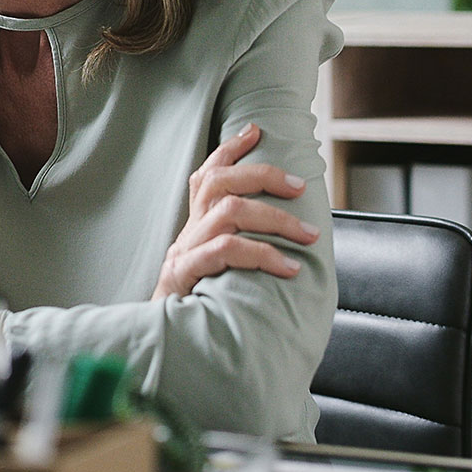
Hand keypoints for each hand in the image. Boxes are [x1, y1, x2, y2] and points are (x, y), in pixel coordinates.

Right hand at [153, 123, 319, 298]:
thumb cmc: (200, 303)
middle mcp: (188, 230)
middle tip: (301, 186)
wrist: (163, 341)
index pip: (208, 174)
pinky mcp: (185, 273)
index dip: (230, 149)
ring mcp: (185, 250)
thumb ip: (239, 248)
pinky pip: (226, 251)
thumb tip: (293, 239)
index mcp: (196, 225)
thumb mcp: (215, 269)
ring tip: (308, 236)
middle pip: (220, 182)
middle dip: (263, 176)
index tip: (255, 130)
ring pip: (230, 212)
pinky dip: (262, 255)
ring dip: (275, 220)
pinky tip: (288, 269)